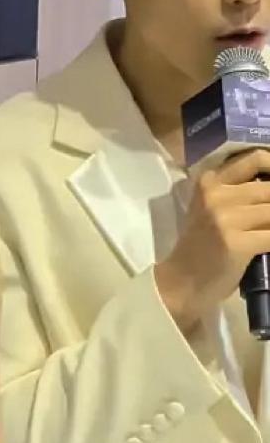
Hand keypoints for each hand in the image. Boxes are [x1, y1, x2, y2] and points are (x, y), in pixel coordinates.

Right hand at [155, 149, 269, 332]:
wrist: (181, 283)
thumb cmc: (201, 248)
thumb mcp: (212, 210)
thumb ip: (239, 193)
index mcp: (209, 181)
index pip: (256, 159)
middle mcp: (216, 195)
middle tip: (267, 220)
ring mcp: (225, 218)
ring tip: (266, 231)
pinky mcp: (236, 243)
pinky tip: (268, 248)